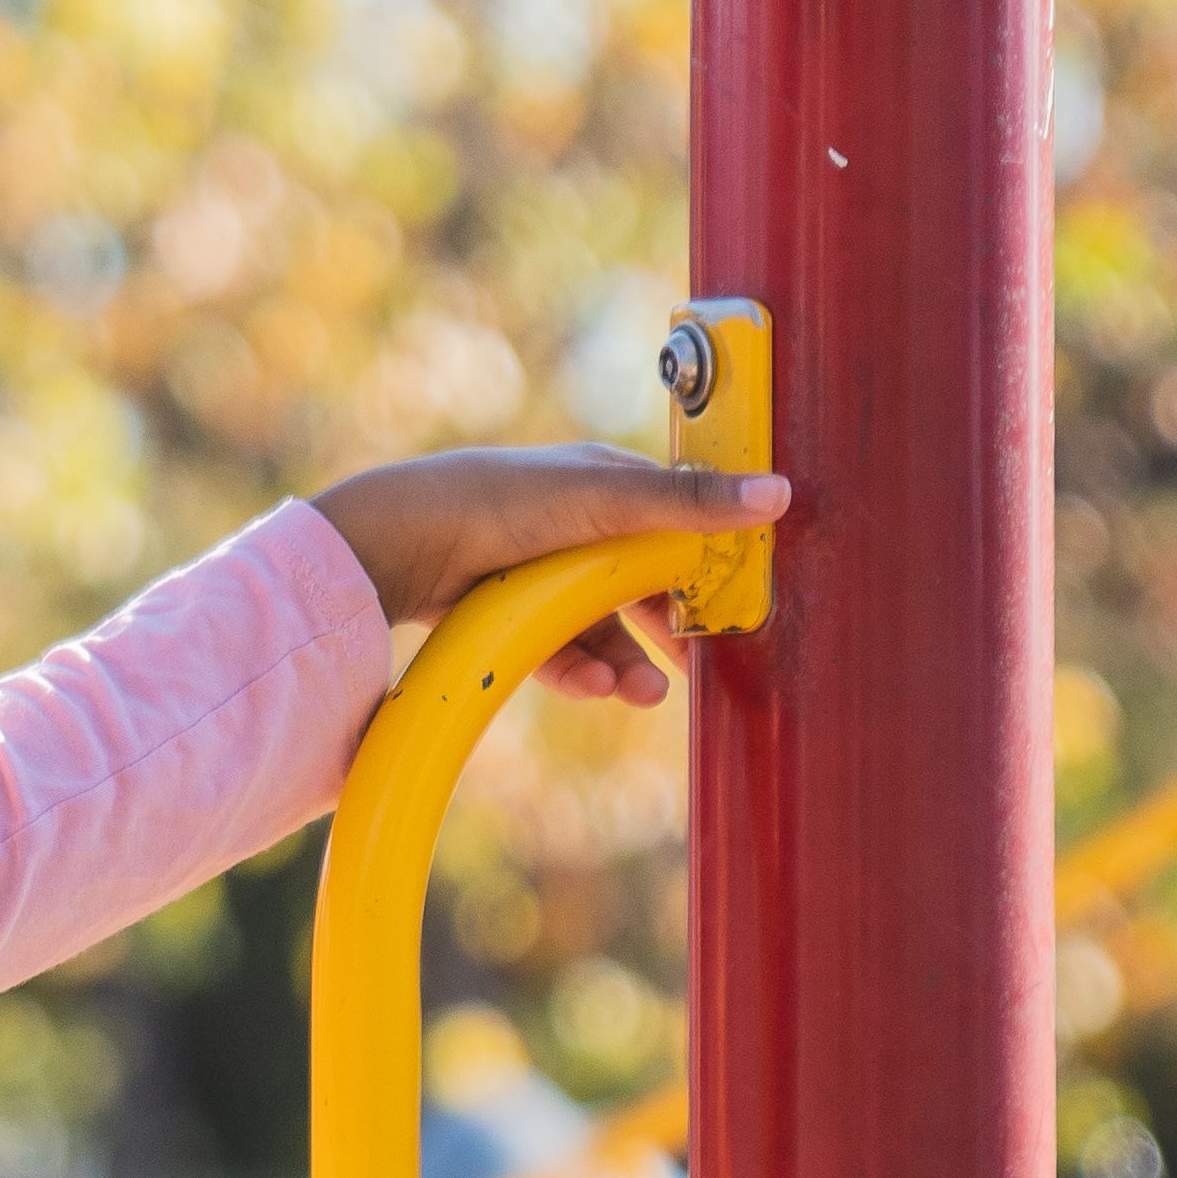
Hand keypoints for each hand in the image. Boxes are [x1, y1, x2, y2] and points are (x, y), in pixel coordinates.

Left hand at [305, 445, 791, 707]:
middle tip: (693, 666)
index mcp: (604, 483)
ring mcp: (537, 567)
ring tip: (638, 694)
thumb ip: (690, 504)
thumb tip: (778, 492)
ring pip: (600, 625)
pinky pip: (556, 647)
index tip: (737, 605)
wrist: (398, 541)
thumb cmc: (500, 501)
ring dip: (624, 660)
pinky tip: (592, 686)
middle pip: (641, 584)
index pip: (677, 523)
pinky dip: (578, 668)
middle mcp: (574, 522)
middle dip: (667, 627)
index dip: (708, 563)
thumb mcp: (606, 502)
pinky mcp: (505, 609)